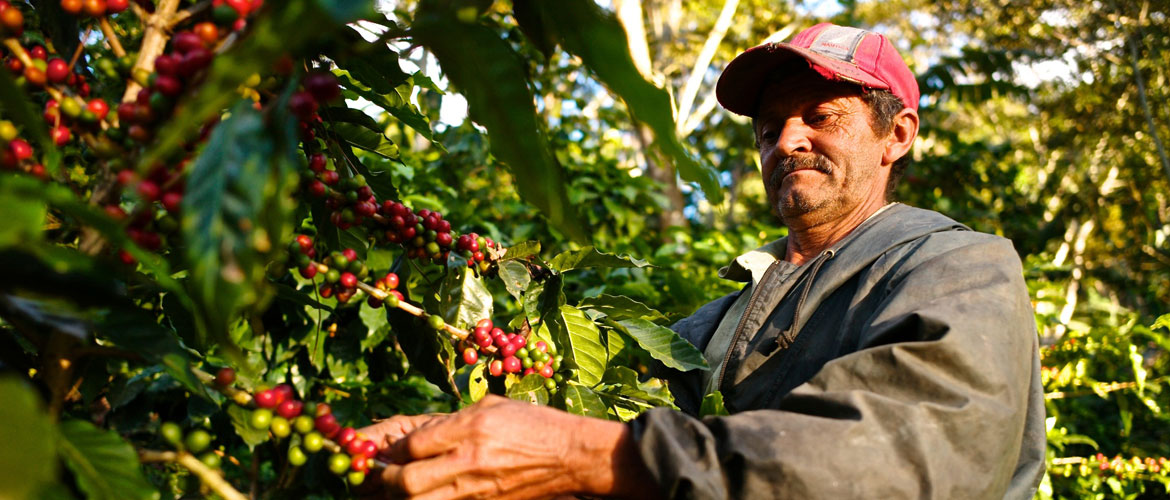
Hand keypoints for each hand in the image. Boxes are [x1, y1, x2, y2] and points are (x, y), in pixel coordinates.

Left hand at [369, 395, 657, 499]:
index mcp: (471, 428)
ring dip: (406, 494)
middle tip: (385, 474)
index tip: (386, 451)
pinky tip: (429, 491)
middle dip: (388, 479)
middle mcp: (470, 460)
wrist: (571, 456)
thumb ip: (452, 420)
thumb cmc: (533, 424)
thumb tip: (417, 434)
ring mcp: (477, 489)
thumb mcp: (492, 407)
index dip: (392, 450)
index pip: (413, 445)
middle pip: (407, 481)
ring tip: (402, 486)